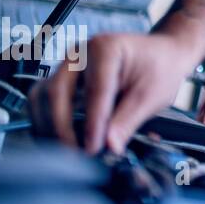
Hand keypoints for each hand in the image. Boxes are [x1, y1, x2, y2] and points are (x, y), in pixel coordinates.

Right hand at [28, 30, 201, 154]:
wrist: (163, 54)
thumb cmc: (160, 69)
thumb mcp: (152, 96)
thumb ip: (128, 121)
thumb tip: (109, 147)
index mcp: (106, 49)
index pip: (94, 91)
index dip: (91, 124)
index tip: (93, 150)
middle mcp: (79, 53)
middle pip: (57, 92)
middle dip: (63, 128)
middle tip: (77, 154)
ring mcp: (67, 65)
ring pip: (42, 96)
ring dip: (49, 126)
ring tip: (66, 150)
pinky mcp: (62, 78)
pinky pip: (43, 100)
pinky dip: (47, 121)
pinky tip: (61, 140)